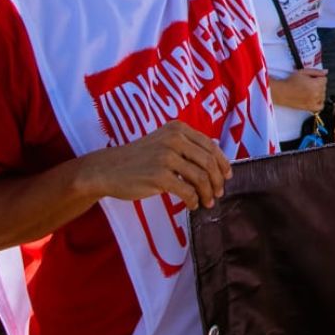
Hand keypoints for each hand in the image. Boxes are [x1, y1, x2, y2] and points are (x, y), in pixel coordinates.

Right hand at [83, 121, 231, 211]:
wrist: (107, 169)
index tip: (227, 176)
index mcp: (178, 129)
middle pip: (208, 162)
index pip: (210, 145)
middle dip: (217, 180)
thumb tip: (216, 158)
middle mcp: (174, 139)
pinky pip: (187, 191)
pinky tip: (193, 205)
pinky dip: (194, 200)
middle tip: (219, 193)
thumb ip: (186, 146)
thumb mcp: (163, 142)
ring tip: (207, 202)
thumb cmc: (138, 158)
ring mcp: (166, 157)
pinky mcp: (159, 176)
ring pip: (201, 177)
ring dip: (208, 193)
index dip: (222, 162)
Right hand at [273, 68, 327, 111]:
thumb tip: (326, 71)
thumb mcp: (303, 72)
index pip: (325, 79)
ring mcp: (314, 102)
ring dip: (319, 93)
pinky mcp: (310, 108)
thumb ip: (316, 71)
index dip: (318, 77)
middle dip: (318, 84)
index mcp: (317, 84)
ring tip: (309, 91)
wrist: (282, 92)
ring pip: (323, 96)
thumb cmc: (291, 81)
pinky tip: (314, 99)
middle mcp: (317, 94)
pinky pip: (321, 106)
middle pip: (324, 87)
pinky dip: (319, 102)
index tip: (311, 78)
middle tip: (308, 84)